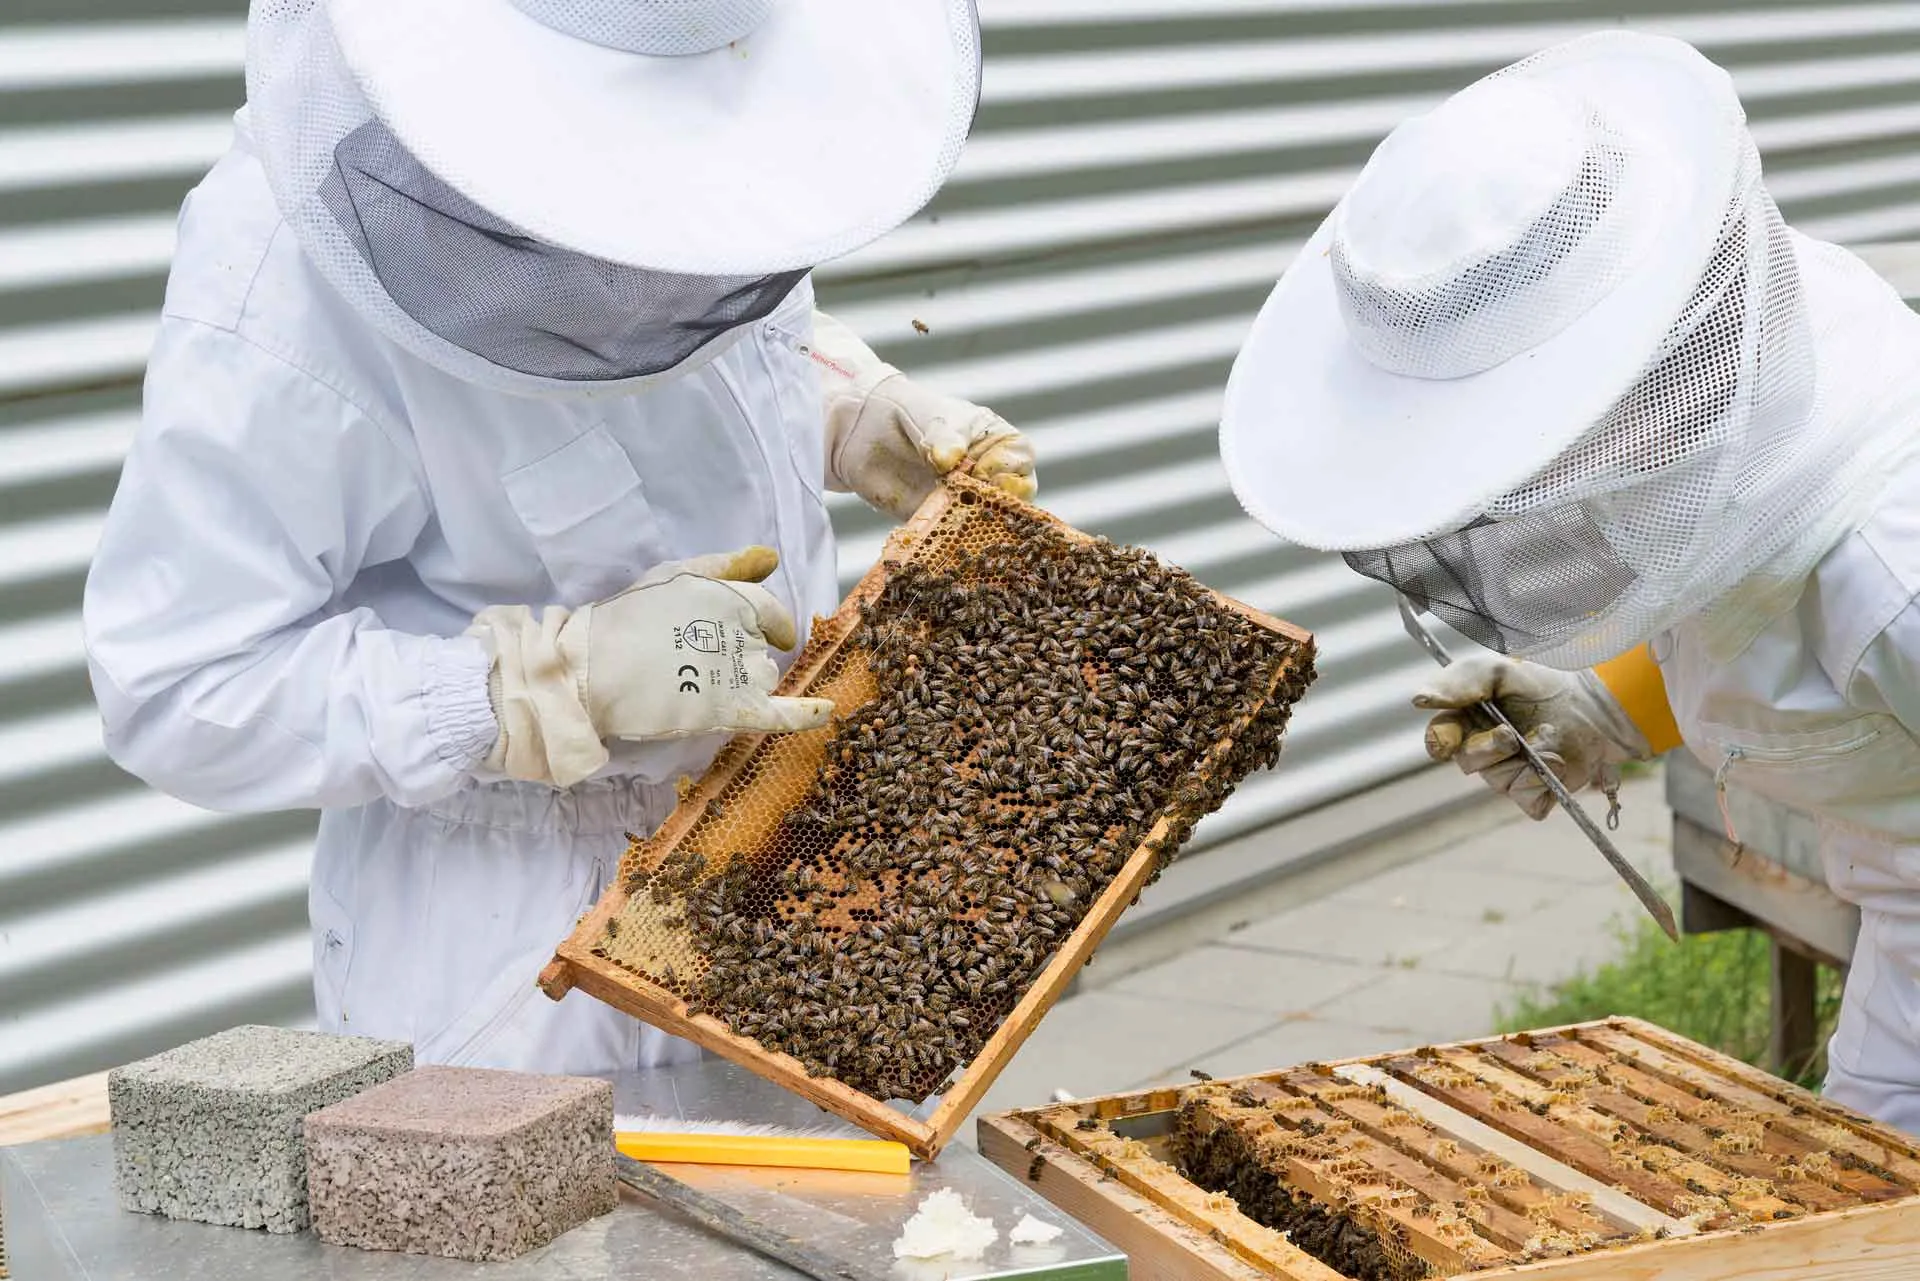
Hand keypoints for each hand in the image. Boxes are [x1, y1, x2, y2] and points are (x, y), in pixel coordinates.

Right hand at [468, 547, 834, 787]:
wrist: (590, 667)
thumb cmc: (624, 618)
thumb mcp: (673, 577)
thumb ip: (726, 567)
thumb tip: (771, 557)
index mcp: (730, 595)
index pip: (770, 613)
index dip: (771, 626)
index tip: (770, 635)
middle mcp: (743, 630)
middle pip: (764, 650)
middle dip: (742, 658)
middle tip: (699, 666)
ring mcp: (738, 670)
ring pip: (763, 679)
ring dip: (745, 684)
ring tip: (698, 686)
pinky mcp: (730, 708)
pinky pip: (781, 714)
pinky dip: (807, 714)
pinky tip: (827, 712)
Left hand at [810, 311, 1036, 519]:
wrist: (868, 431)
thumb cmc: (911, 413)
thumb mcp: (934, 417)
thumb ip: (944, 437)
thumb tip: (948, 460)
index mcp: (999, 443)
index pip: (1020, 460)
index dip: (1007, 469)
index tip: (980, 471)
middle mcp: (991, 475)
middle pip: (1014, 498)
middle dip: (999, 503)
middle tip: (974, 500)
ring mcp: (968, 501)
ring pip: (988, 522)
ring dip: (976, 525)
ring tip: (954, 520)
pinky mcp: (944, 523)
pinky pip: (956, 537)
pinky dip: (951, 541)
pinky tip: (939, 537)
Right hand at [1413, 655, 1647, 819]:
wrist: (1596, 704)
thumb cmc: (1544, 684)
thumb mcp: (1499, 671)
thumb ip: (1459, 682)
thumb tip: (1418, 699)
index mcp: (1467, 721)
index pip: (1439, 739)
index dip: (1441, 742)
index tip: (1448, 740)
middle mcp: (1483, 751)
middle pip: (1468, 764)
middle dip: (1489, 749)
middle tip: (1512, 734)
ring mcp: (1509, 775)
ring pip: (1499, 782)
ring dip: (1525, 761)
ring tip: (1550, 738)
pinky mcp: (1536, 793)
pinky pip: (1527, 800)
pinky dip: (1543, 782)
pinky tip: (1559, 762)